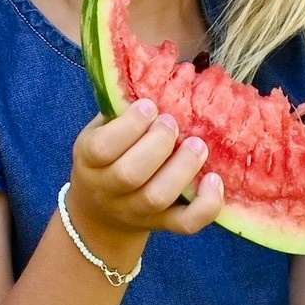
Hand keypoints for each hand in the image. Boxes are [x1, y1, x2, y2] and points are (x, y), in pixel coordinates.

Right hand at [68, 97, 222, 256]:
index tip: (150, 106)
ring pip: (157, 196)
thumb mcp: (100, 134)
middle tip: (173, 123)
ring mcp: (136, 212)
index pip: (102, 148)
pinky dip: (205, 205)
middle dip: (157, 143)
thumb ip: (119, 114)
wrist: (100, 215)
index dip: (129, 126)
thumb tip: (156, 79)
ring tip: (198, 144)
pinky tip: (215, 179)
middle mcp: (108, 190)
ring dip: (182, 168)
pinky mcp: (163, 225)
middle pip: (130, 174)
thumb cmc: (106, 160)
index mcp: (89, 162)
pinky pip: (186, 224)